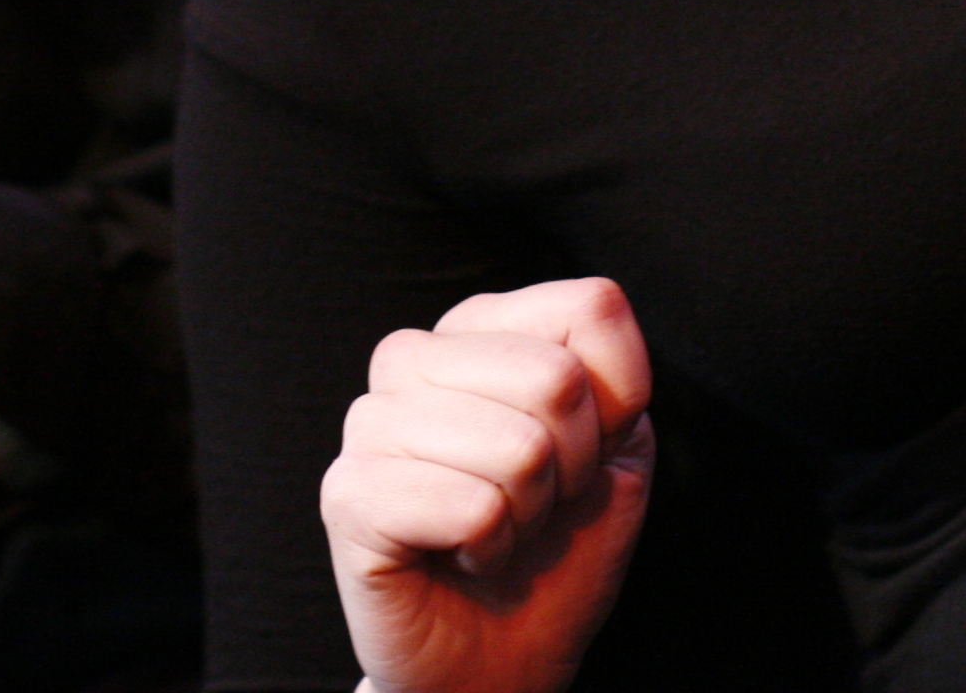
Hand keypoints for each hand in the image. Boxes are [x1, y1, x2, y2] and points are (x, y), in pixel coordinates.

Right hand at [319, 279, 657, 692]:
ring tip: (493, 532)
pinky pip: (471, 505)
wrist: (501, 663)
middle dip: (570, 467)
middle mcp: (411, 358)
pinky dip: (490, 548)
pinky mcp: (348, 495)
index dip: (613, 405)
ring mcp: (369, 422)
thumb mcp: (616, 454)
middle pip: (555, 377)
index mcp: (476, 329)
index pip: (588, 309)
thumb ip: (615, 378)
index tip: (576, 456)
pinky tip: (461, 555)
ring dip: (527, 515)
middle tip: (531, 505)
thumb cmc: (554, 552)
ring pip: (517, 447)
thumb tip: (582, 338)